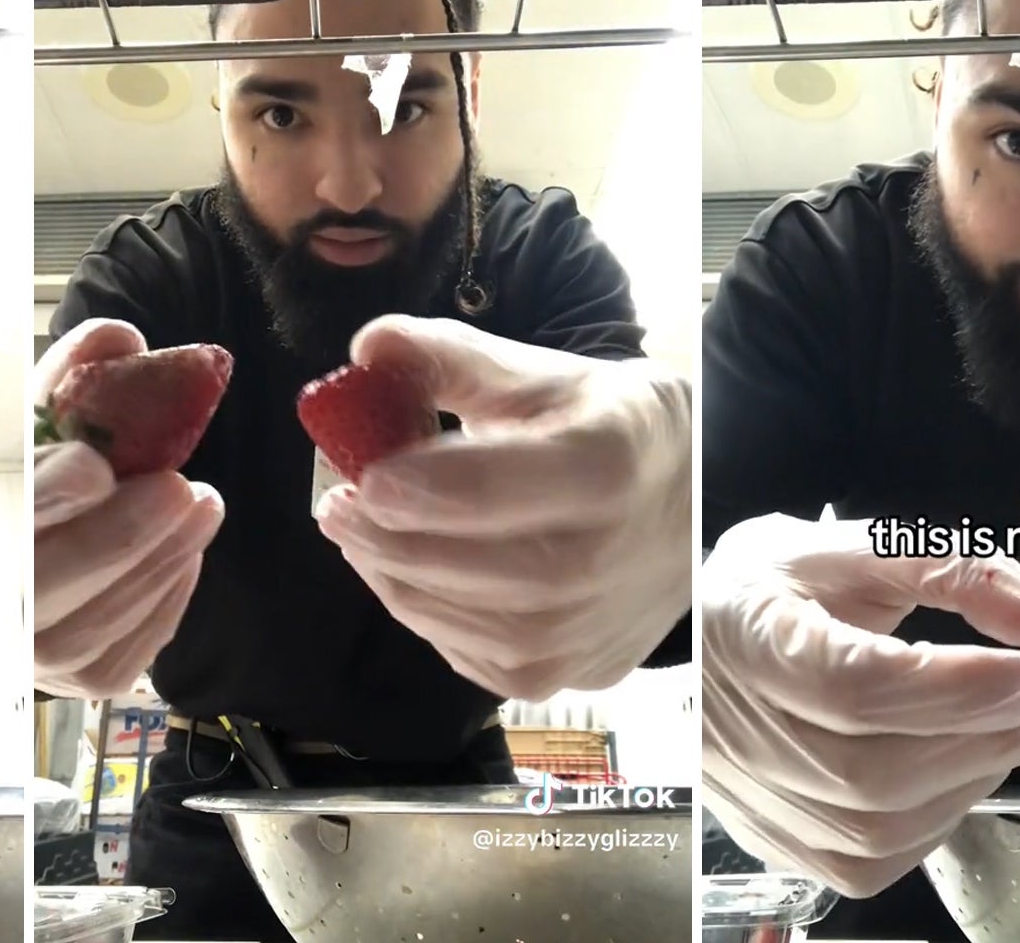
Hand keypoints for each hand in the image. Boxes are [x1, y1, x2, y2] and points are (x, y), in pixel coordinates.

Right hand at [32, 320, 223, 699]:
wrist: (30, 554)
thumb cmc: (36, 480)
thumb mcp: (45, 423)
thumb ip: (75, 378)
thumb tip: (121, 336)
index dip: (48, 494)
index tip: (95, 464)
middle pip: (52, 581)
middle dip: (123, 534)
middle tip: (181, 486)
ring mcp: (34, 655)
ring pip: (101, 618)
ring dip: (161, 558)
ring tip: (203, 504)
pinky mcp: (83, 680)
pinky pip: (134, 646)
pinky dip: (167, 597)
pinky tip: (185, 553)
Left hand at [312, 315, 690, 701]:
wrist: (682, 505)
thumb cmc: (602, 428)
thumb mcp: (541, 376)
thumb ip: (452, 359)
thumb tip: (369, 344)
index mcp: (614, 460)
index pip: (511, 488)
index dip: (431, 489)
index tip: (365, 478)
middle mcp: (614, 558)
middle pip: (489, 569)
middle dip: (396, 541)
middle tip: (337, 507)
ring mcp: (594, 629)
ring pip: (475, 625)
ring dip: (397, 579)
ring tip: (356, 533)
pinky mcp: (571, 674)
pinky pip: (478, 658)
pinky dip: (427, 616)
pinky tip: (403, 572)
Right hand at [700, 513, 1019, 896]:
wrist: (701, 636)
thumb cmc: (773, 587)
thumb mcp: (852, 546)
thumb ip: (949, 567)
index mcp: (744, 638)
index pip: (856, 688)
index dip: (962, 688)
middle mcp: (730, 732)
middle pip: (872, 775)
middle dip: (987, 740)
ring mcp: (746, 796)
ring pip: (875, 830)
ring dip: (969, 783)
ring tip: (1010, 729)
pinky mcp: (768, 837)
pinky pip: (864, 863)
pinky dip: (931, 824)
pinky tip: (955, 772)